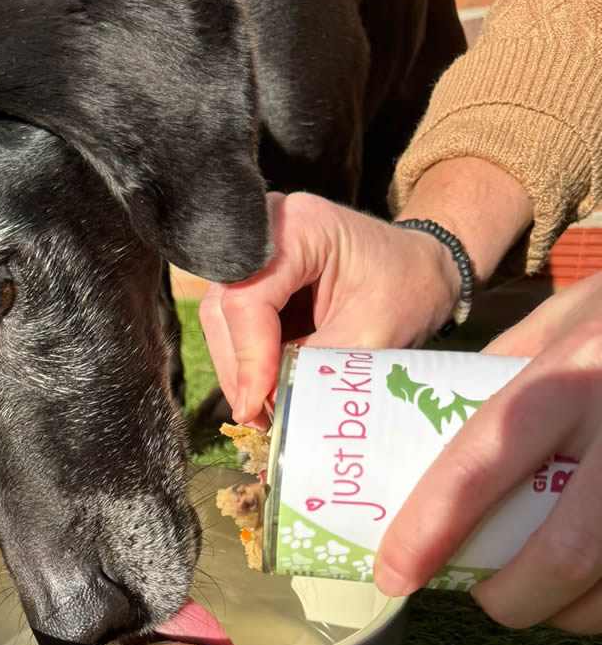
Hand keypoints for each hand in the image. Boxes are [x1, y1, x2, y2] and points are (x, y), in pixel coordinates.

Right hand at [199, 192, 459, 426]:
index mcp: (299, 228)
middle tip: (256, 416)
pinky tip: (264, 390)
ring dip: (238, 369)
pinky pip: (234, 324)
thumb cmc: (407, 290)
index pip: (250, 298)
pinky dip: (247, 362)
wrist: (421, 269)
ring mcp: (255, 254)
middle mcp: (265, 231)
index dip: (250, 356)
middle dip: (239, 368)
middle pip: (225, 308)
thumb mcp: (368, 336)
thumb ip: (315, 370)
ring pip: (222, 320)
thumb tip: (267, 410)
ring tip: (262, 410)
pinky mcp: (255, 278)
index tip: (256, 406)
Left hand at [375, 272, 601, 633]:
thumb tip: (432, 433)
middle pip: (564, 551)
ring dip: (571, 613)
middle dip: (510, 598)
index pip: (483, 460)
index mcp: (574, 370)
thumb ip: (504, 369)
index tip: (394, 574)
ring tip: (545, 596)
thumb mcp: (565, 316)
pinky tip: (597, 589)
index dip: (430, 528)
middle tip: (485, 599)